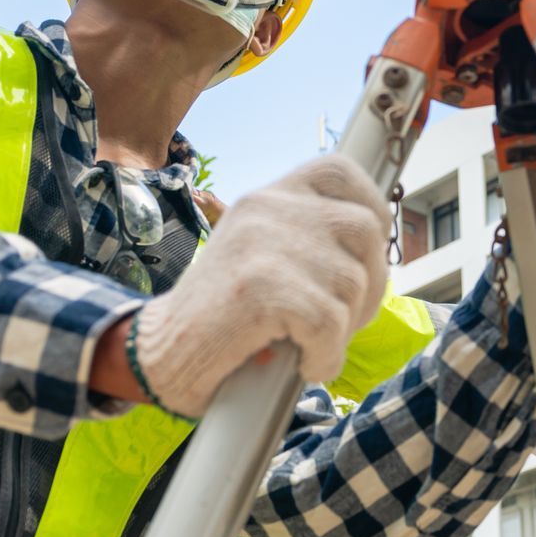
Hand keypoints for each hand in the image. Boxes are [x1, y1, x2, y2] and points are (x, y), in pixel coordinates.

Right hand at [114, 156, 387, 414]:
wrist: (158, 354)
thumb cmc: (224, 317)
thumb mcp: (265, 255)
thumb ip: (309, 239)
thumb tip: (378, 247)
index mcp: (268, 196)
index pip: (340, 172)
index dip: (372, 209)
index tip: (368, 255)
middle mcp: (265, 208)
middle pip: (364, 230)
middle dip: (369, 284)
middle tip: (341, 320)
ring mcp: (262, 245)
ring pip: (352, 282)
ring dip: (343, 328)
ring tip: (311, 344)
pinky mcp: (260, 288)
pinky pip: (329, 323)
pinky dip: (326, 355)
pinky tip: (306, 364)